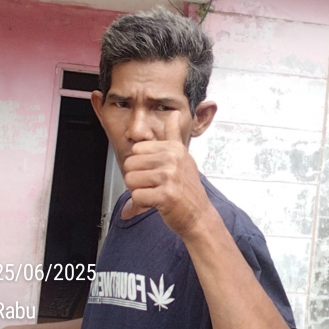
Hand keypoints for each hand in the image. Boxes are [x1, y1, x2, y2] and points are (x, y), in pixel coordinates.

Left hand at [122, 111, 212, 236]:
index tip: (156, 172)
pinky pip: (137, 197)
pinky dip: (143, 203)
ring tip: (156, 193)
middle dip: (137, 179)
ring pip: (130, 180)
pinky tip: (157, 203)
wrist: (198, 215)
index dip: (141, 164)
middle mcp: (173, 159)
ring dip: (139, 191)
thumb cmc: (187, 188)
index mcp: (174, 148)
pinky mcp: (166, 195)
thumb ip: (173, 134)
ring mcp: (170, 177)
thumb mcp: (183, 156)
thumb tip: (174, 112)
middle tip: (155, 186)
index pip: (136, 150)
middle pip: (130, 164)